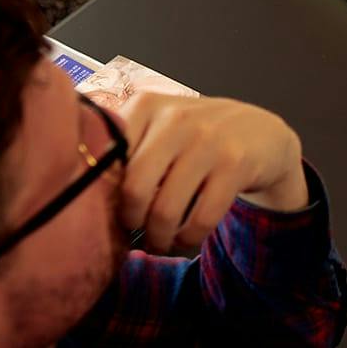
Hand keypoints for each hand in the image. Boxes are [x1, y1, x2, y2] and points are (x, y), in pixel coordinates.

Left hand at [109, 93, 306, 252]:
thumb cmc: (197, 137)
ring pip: (166, 210)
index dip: (104, 193)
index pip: (108, 159)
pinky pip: (201, 219)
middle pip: (134, 189)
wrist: (261, 133)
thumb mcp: (159, 126)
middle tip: (135, 232)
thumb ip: (124, 145)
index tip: (111, 207)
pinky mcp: (236, 165)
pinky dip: (189, 239)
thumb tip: (84, 191)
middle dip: (132, 222)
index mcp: (147, 105)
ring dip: (159, 238)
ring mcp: (209, 140)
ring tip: (159, 242)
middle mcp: (176, 118)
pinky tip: (186, 239)